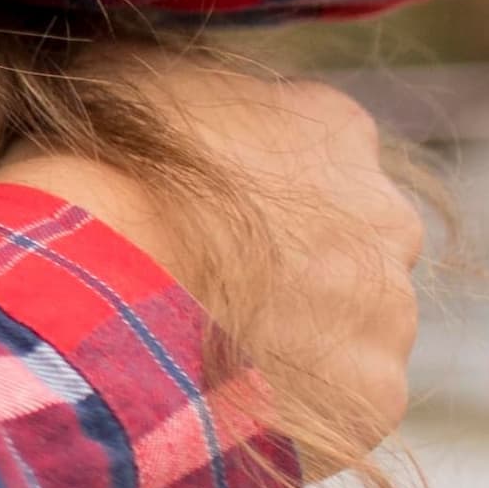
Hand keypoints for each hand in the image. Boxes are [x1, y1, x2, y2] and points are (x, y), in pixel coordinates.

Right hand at [0, 61, 423, 479]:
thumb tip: (173, 86)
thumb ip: (183, 81)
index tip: (203, 214)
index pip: (314, 152)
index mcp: (335, 127)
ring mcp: (390, 311)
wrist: (99, 298)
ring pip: (352, 325)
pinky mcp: (374, 396)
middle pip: (349, 241)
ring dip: (299, 337)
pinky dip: (296, 406)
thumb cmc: (98, 184)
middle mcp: (387, 214)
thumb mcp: (122, 82)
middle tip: (213, 287)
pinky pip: (339, 402)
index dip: (254, 185)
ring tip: (210, 355)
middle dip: (296, 262)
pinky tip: (230, 402)